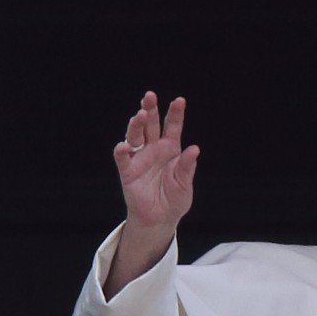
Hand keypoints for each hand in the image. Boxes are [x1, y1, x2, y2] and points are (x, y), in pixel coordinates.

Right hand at [104, 92, 199, 297]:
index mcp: (171, 150)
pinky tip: (124, 146)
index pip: (173, 127)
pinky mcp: (128, 171)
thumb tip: (195, 149)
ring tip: (140, 116)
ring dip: (136, 125)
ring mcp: (140, 158)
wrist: (160, 219)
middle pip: (151, 125)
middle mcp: (154, 149)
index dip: (175, 114)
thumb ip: (187, 168)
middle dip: (150, 110)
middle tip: (150, 96)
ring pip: (135, 135)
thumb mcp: (185, 185)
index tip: (179, 101)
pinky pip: (123, 158)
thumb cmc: (175, 200)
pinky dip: (122, 151)